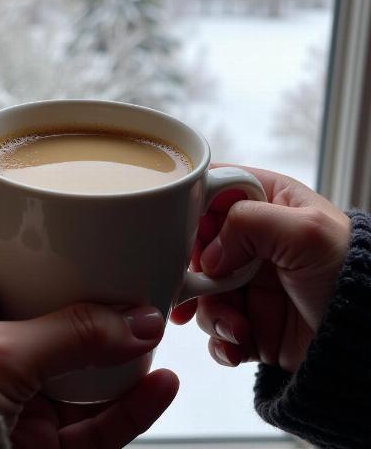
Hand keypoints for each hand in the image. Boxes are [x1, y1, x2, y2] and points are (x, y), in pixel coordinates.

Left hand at [0, 197, 178, 446]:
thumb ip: (72, 335)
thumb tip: (141, 322)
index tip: (27, 185)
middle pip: (38, 293)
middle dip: (80, 280)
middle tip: (117, 256)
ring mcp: (13, 389)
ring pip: (75, 359)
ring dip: (119, 344)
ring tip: (154, 322)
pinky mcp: (35, 436)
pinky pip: (93, 420)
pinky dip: (130, 405)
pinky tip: (161, 383)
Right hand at [171, 166, 350, 372]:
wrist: (367, 342)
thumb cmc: (351, 274)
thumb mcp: (305, 230)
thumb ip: (247, 222)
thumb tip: (209, 257)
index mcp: (268, 202)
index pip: (215, 189)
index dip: (194, 209)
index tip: (183, 231)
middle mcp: (254, 239)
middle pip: (199, 244)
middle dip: (195, 271)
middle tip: (196, 287)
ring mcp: (249, 280)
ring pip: (202, 289)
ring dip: (211, 311)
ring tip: (236, 327)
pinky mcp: (249, 318)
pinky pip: (215, 326)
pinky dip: (220, 339)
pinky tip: (238, 345)